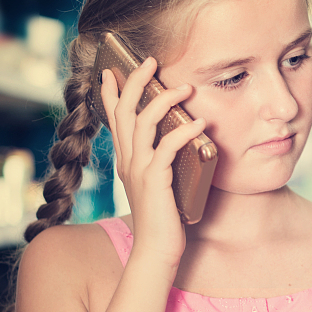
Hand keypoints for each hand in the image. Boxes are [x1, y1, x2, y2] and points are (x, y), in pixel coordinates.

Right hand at [100, 57, 206, 270]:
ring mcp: (139, 170)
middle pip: (125, 111)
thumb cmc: (163, 219)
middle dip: (136, 82)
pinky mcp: (155, 181)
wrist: (157, 250)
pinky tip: (200, 124)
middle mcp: (127, 161)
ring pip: (144, 123)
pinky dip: (184, 132)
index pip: (113, 118)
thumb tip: (177, 140)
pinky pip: (166, 148)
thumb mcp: (157, 183)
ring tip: (186, 88)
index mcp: (126, 160)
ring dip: (165, 101)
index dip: (111, 93)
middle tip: (150, 61)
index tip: (111, 70)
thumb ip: (160, 161)